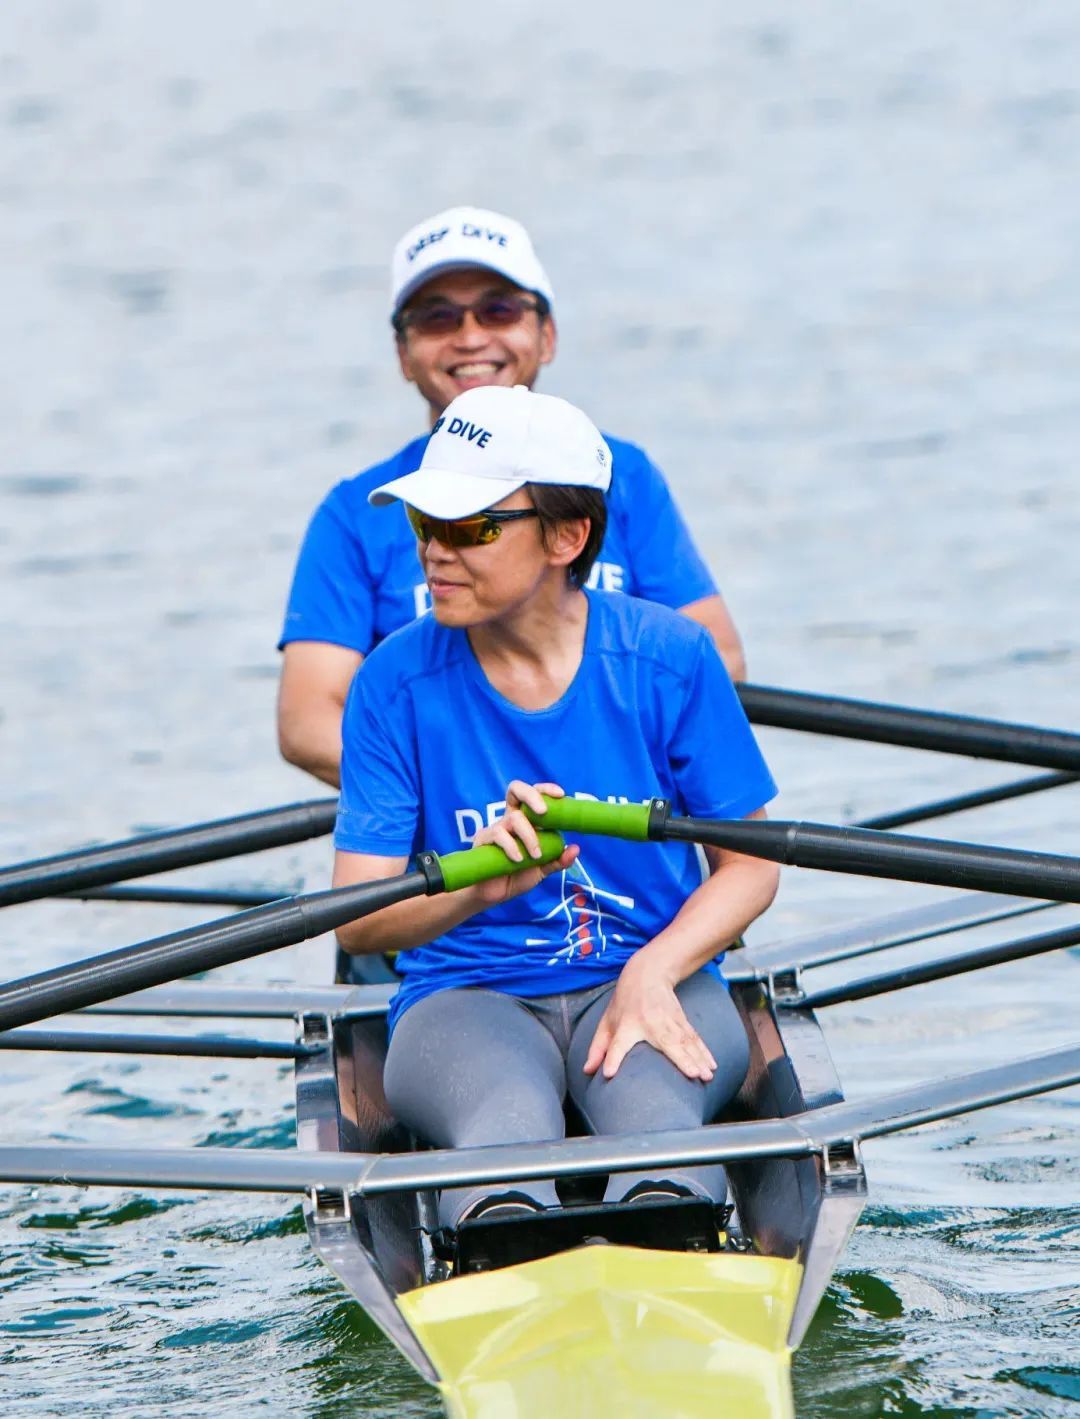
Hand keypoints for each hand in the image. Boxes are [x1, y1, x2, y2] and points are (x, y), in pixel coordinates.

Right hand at [471, 779, 578, 904]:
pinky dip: (512, 846)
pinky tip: (518, 860)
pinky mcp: (484, 839)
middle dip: (532, 796)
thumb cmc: (515, 877)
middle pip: (516, 790)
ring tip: (535, 856)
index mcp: (526, 822)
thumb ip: (558, 860)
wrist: (493, 895)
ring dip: (529, 836)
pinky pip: (499, 834)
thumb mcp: (542, 870)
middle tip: (543, 812)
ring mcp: (496, 827)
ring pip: (514, 817)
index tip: (561, 795)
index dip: (546, 790)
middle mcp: (511, 820)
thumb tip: (576, 848)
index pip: (534, 795)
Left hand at [583, 957, 717, 1082]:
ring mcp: (670, 1021)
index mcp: (627, 1024)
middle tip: (693, 1075)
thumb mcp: (607, 1021)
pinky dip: (705, 1052)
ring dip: (699, 1059)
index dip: (612, 1058)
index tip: (609, 1073)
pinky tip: (712, 1066)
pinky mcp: (682, 1021)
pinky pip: (695, 1039)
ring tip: (706, 1076)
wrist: (648, 973)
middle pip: (667, 1042)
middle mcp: (650, 1023)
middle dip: (682, 1059)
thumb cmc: (625, 1002)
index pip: (618, 1043)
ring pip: (687, 1042)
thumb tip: (587, 1071)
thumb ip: (598, 1048)